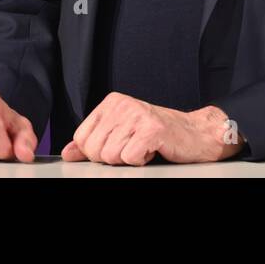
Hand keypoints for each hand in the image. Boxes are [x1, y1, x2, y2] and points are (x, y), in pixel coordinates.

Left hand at [61, 92, 244, 165]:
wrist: (196, 134)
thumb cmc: (157, 134)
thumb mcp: (120, 133)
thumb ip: (92, 141)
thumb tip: (68, 153)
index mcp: (111, 103)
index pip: (81, 138)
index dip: (96, 152)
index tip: (117, 146)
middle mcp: (122, 105)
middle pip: (94, 150)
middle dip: (113, 158)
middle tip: (133, 147)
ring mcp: (137, 115)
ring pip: (111, 156)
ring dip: (129, 159)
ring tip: (143, 147)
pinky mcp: (152, 129)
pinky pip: (130, 158)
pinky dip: (141, 160)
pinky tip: (153, 149)